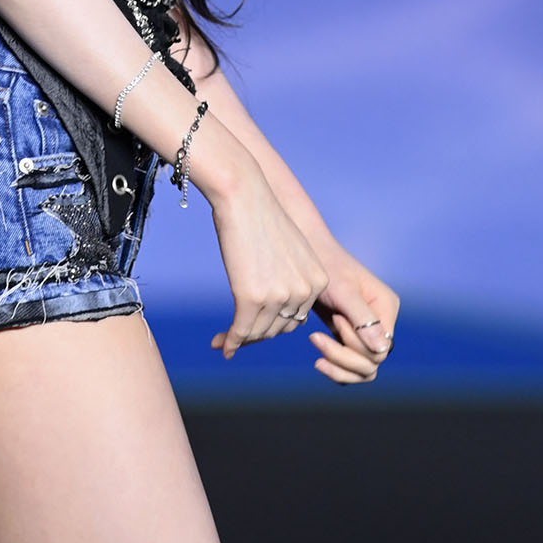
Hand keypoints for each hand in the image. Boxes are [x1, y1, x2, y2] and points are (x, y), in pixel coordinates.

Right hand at [206, 146, 330, 356]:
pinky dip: (231, 341)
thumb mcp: (288, 251)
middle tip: (237, 336)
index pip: (298, 318)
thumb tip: (277, 308)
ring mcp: (279, 296)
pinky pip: (241, 329)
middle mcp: (304, 291)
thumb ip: (290, 279)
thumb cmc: (261, 218)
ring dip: (242, 338)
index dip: (274, 324)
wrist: (243, 195)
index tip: (255, 324)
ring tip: (225, 341)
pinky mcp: (251, 297)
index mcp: (319, 280)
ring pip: (259, 331)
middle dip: (257, 333)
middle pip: (280, 328)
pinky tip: (223, 346)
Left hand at [303, 239, 399, 384]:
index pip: (379, 349)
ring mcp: (366, 331)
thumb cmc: (326, 266)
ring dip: (338, 365)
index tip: (336, 319)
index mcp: (386, 308)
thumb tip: (382, 350)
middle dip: (343, 357)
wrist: (307, 252)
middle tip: (315, 337)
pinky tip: (318, 360)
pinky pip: (350, 366)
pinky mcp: (350, 337)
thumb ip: (363, 319)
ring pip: (363, 369)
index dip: (355, 343)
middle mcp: (381, 322)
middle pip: (372, 363)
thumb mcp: (343, 290)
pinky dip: (336, 368)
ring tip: (314, 343)